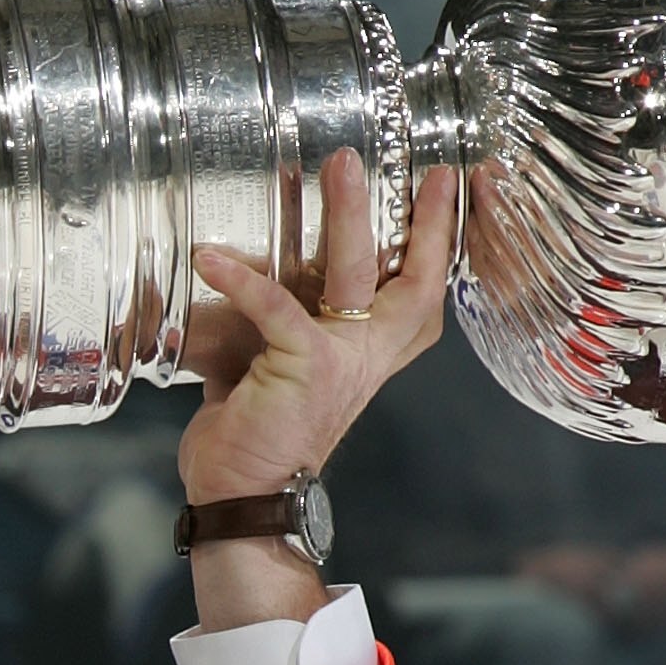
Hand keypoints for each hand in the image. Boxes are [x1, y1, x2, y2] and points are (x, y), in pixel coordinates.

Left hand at [177, 154, 458, 632]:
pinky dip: (242, 279)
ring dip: (347, 216)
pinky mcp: (304, 366)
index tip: (454, 185)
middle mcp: (368, 353)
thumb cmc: (257, 437)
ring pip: (355, 273)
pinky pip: (277, 307)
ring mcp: (342, 359)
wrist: (246, 499)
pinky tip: (211, 257)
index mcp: (372, 353)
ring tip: (339, 165)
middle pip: (412, 274)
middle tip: (424, 165)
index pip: (423, 288)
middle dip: (424, 217)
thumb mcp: (280, 370)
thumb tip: (243, 273)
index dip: (445, 239)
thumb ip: (280, 324)